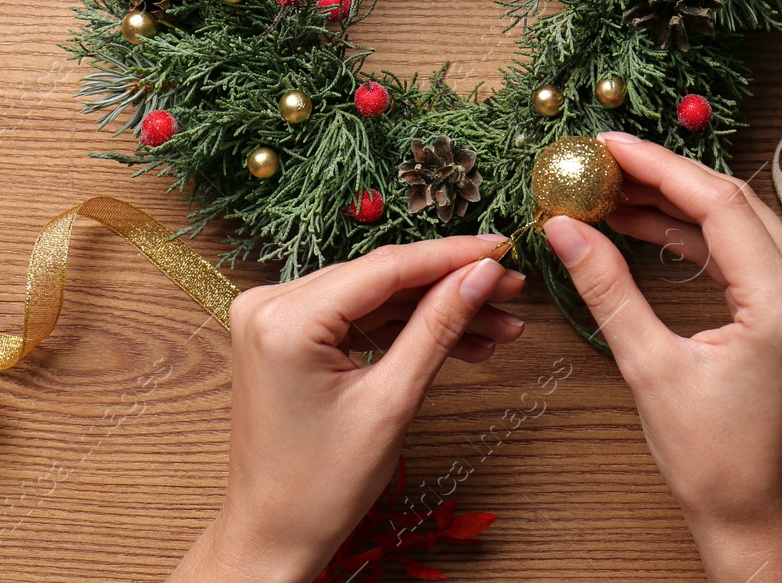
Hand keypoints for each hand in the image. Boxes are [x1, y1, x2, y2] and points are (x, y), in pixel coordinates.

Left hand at [168, 236, 526, 582]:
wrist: (273, 535)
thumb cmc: (321, 485)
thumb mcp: (391, 402)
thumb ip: (438, 328)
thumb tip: (482, 274)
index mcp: (285, 318)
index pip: (386, 267)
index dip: (452, 255)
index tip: (504, 247)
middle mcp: (270, 304)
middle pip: (382, 279)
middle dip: (451, 286)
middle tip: (512, 291)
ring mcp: (274, 318)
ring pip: (375, 298)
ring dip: (435, 311)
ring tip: (498, 328)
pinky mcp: (286, 335)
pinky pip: (356, 318)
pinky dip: (404, 329)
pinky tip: (459, 341)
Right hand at [542, 133, 781, 582]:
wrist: (762, 519)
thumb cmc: (715, 464)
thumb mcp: (649, 370)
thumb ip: (607, 289)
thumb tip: (565, 228)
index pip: (718, 203)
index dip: (657, 166)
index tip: (606, 146)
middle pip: (734, 202)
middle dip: (664, 177)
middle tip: (601, 165)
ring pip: (742, 222)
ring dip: (679, 204)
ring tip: (613, 193)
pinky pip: (748, 251)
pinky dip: (698, 235)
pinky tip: (649, 226)